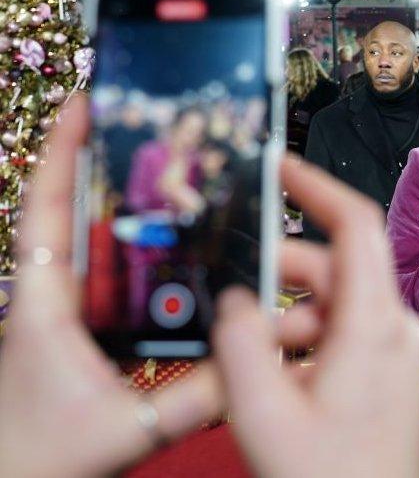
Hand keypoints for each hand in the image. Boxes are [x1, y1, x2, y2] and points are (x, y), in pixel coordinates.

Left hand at [0, 95, 222, 475]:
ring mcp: (54, 318)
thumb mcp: (132, 426)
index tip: (85, 103)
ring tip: (155, 178)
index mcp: (42, 307)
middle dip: (96, 164)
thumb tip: (255, 359)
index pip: (46, 210)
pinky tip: (162, 256)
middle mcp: (44, 302)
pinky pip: (100, 281)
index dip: (62, 151)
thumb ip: (200, 395)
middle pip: (67, 214)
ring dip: (113, 209)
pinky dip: (126, 255)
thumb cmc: (37, 460)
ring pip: (83, 247)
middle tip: (135, 128)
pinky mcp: (69, 337)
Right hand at [213, 154, 418, 477]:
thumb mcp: (265, 414)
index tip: (279, 165)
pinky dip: (307, 344)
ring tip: (251, 366)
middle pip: (333, 269)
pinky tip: (278, 383)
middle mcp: (396, 329)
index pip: (354, 224)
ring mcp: (398, 353)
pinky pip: (345, 336)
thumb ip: (240, 345)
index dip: (315, 185)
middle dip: (278, 277)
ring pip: (333, 306)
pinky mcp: (394, 374)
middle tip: (231, 299)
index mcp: (374, 325)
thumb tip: (234, 298)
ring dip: (288, 321)